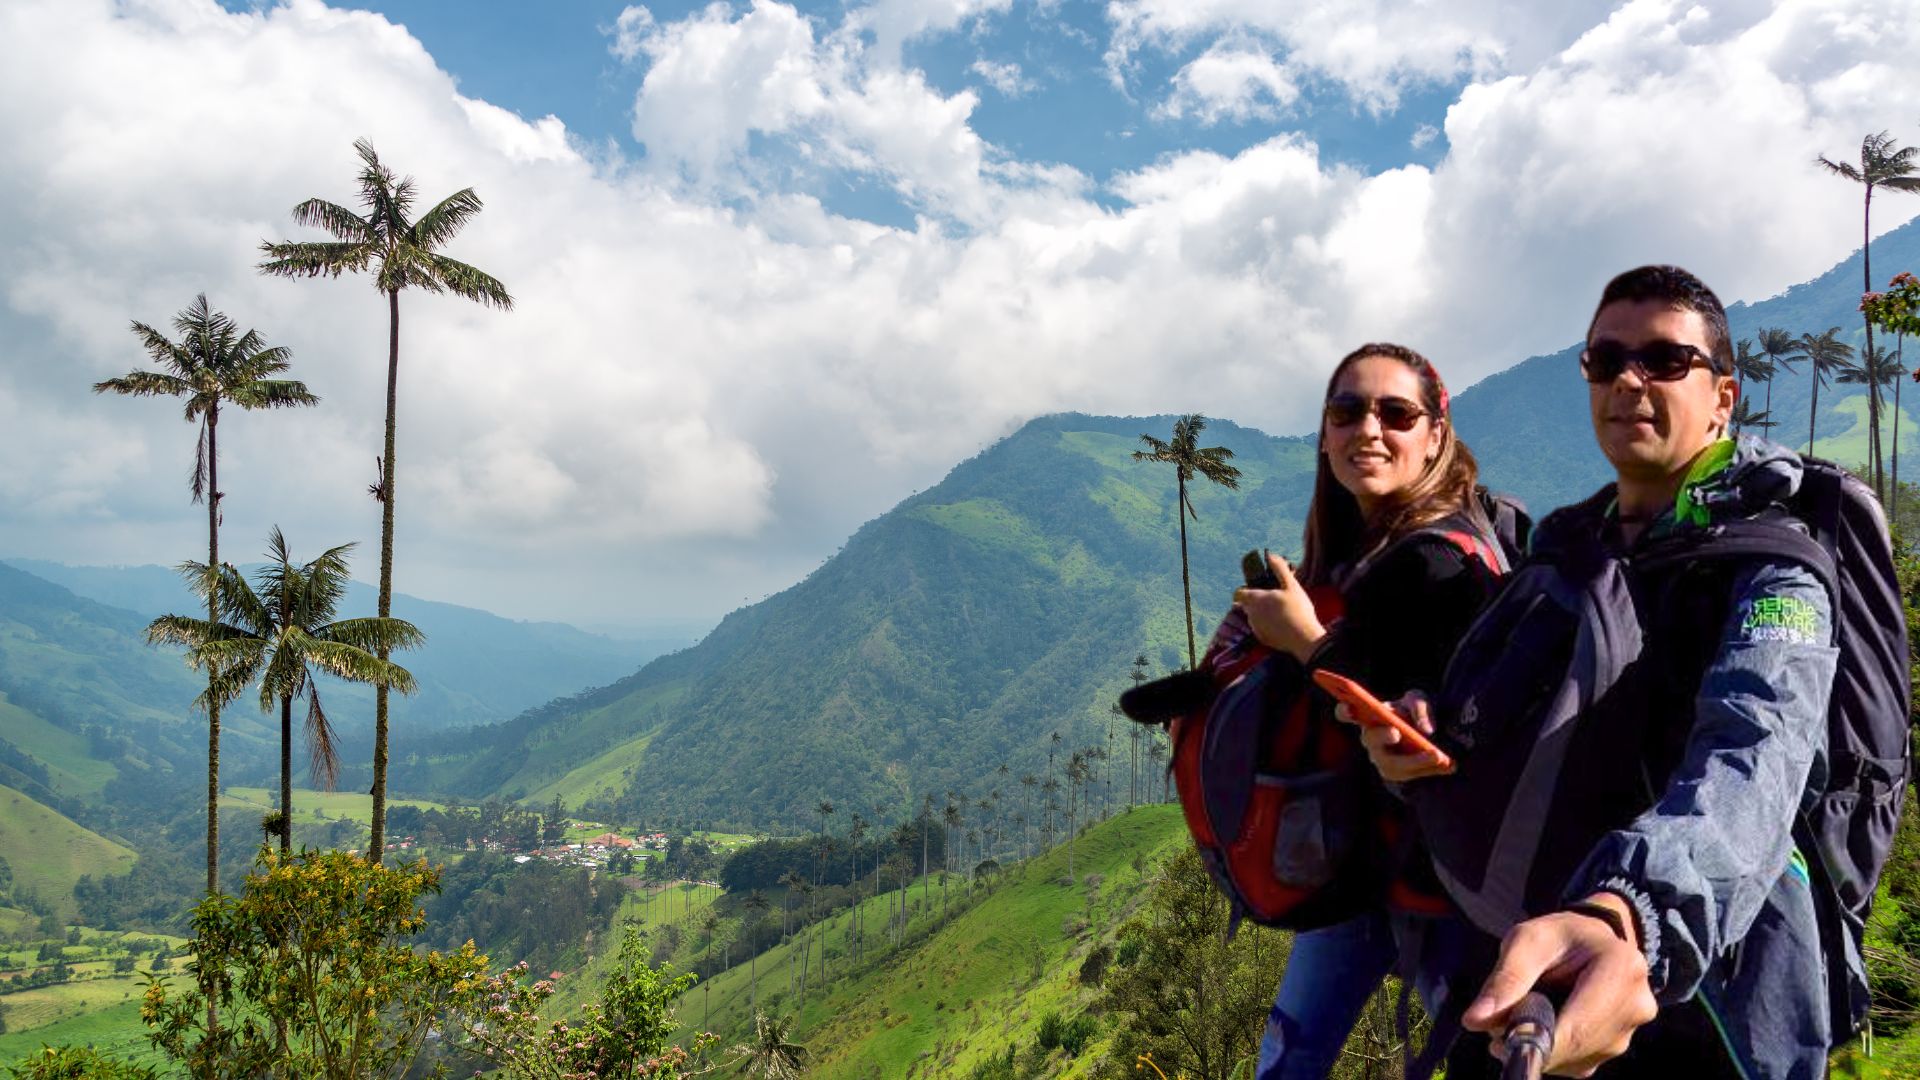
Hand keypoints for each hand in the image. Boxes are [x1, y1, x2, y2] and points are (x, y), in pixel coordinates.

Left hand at [1232, 553, 1323, 662]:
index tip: (1260, 588)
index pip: (1239, 592)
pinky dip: (1268, 625)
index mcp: (1255, 599)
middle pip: (1247, 604)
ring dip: (1263, 613)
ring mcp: (1255, 628)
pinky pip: (1261, 628)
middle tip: (1276, 599)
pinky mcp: (1262, 639)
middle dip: (1257, 601)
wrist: (1304, 638)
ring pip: (1254, 617)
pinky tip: (1283, 624)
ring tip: (1282, 612)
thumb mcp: (1291, 585)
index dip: (1247, 589)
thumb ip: (1279, 569)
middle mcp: (1251, 614)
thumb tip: (1271, 555)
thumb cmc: (1298, 609)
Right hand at [1335, 691, 1450, 781]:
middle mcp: (1370, 739)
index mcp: (1368, 716)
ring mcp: (1381, 758)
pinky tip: (1449, 764)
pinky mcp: (1396, 773)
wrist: (1430, 733)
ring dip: (1415, 760)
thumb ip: (1420, 707)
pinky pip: (1410, 774)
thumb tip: (1425, 730)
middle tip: (1396, 733)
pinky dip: (1429, 768)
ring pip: (1392, 764)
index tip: (1350, 707)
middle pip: (1370, 740)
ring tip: (1437, 755)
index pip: (1346, 713)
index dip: (1344, 710)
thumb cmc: (1415, 712)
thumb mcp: (1420, 699)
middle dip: (1382, 736)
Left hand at [1462, 896, 1656, 1077]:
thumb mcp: (1527, 941)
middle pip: (1578, 1047)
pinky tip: (1542, 1025)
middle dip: (1533, 1044)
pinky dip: (1553, 1053)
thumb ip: (1504, 979)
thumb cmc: (1559, 937)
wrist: (1593, 941)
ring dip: (1542, 1049)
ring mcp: (1630, 1030)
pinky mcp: (1617, 1047)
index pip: (1579, 1025)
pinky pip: (1579, 1064)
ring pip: (1576, 1060)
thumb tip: (1474, 1020)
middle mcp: (1635, 1005)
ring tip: (1521, 1016)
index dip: (1537, 1040)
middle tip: (1498, 1029)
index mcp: (1621, 968)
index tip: (1498, 1041)